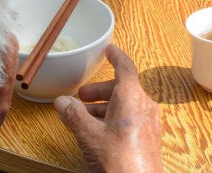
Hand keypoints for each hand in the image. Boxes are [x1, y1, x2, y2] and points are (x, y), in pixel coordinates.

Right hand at [54, 45, 162, 172]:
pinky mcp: (149, 139)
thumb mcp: (89, 136)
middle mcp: (145, 106)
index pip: (125, 67)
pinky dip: (114, 118)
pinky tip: (99, 131)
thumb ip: (74, 116)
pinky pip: (131, 119)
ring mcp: (149, 123)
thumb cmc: (119, 162)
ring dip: (105, 106)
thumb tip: (62, 102)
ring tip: (84, 116)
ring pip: (126, 105)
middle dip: (100, 90)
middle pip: (123, 88)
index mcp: (133, 98)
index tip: (109, 49)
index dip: (116, 57)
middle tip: (82, 95)